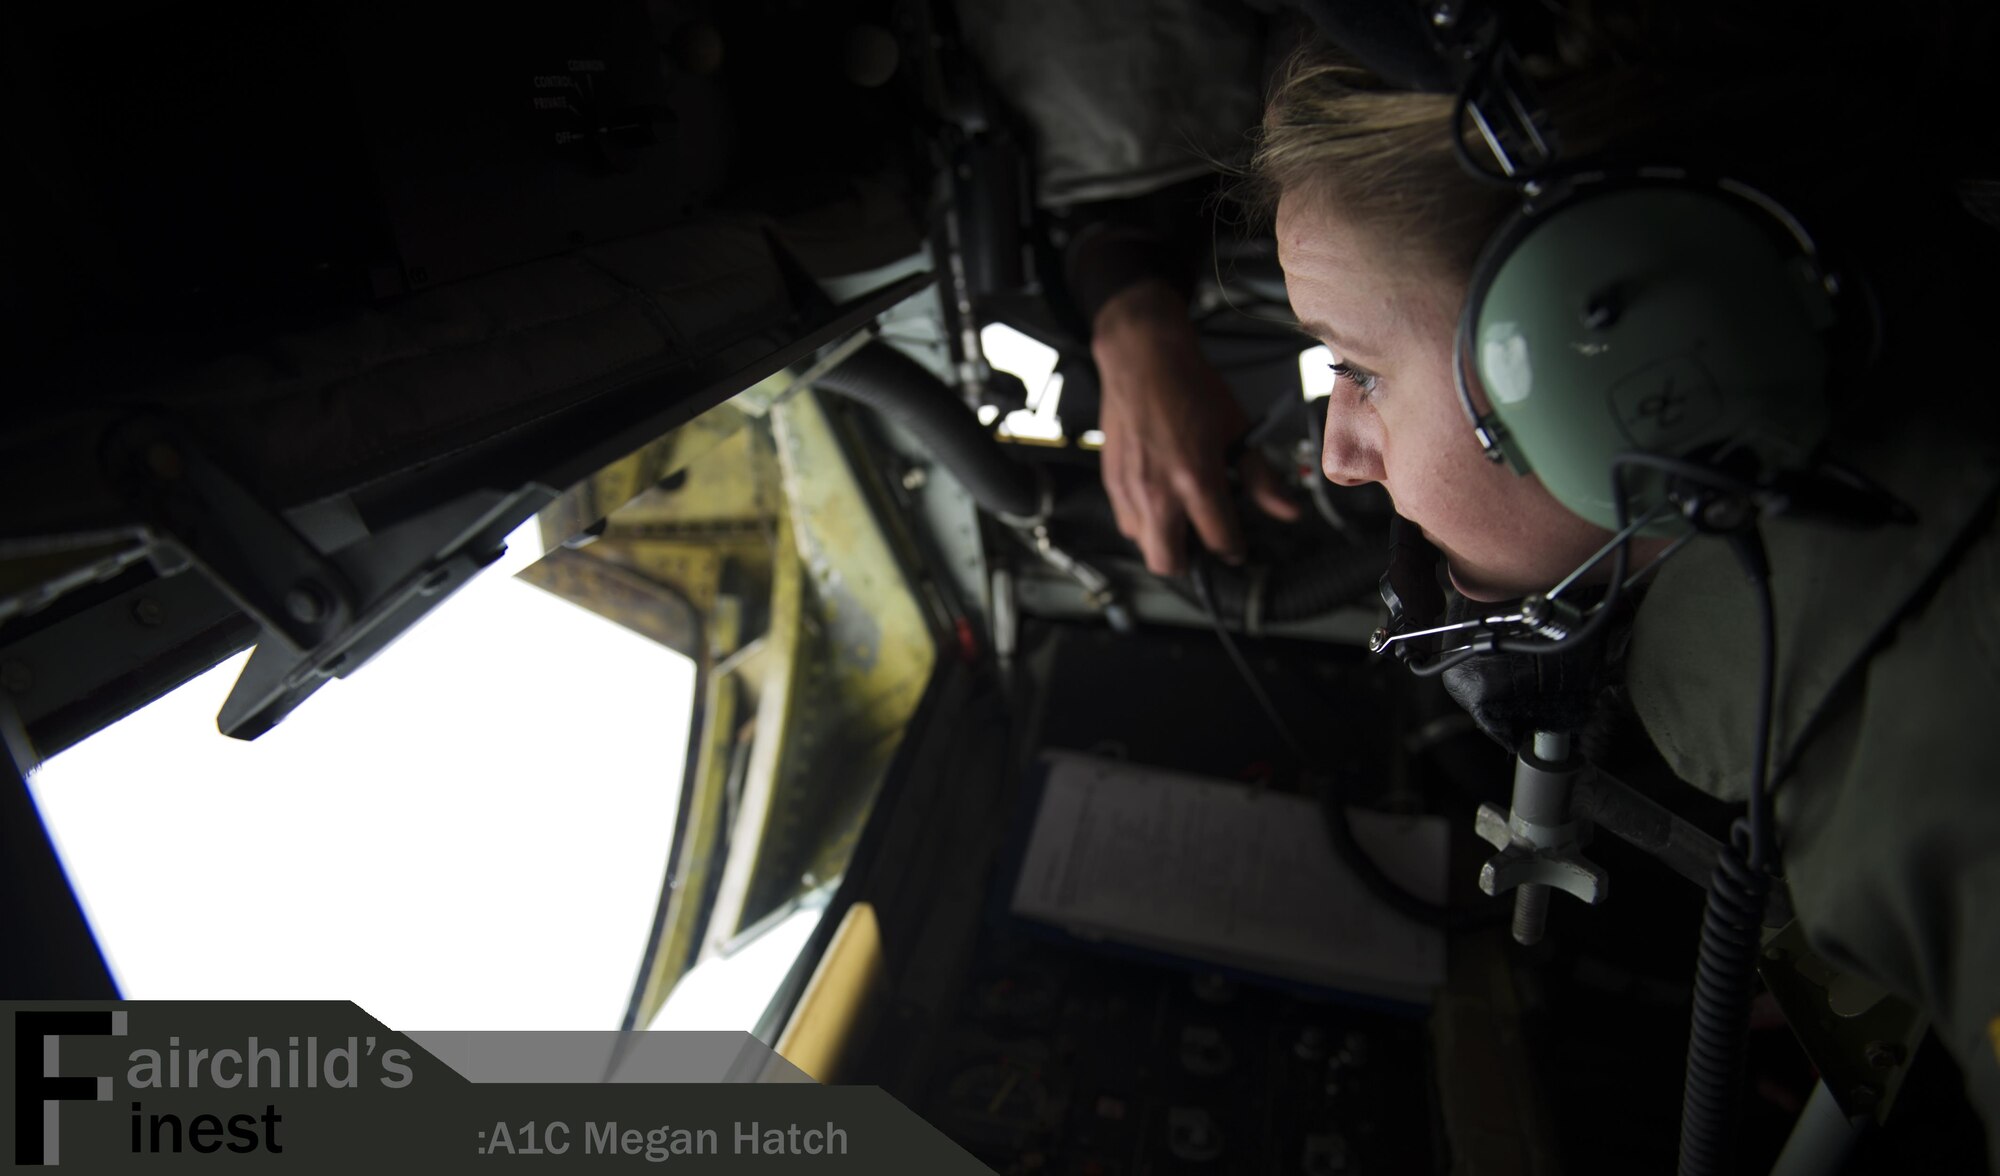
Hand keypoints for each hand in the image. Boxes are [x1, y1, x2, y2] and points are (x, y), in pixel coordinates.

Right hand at [1092, 281, 1299, 574]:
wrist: (1144, 359)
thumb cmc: (1189, 388)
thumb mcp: (1237, 430)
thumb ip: (1261, 477)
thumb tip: (1288, 510)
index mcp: (1195, 479)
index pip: (1219, 540)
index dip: (1233, 548)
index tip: (1235, 546)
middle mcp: (1158, 491)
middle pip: (1169, 563)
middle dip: (1190, 562)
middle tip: (1203, 543)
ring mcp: (1130, 488)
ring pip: (1143, 545)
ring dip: (1164, 540)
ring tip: (1180, 518)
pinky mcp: (1111, 480)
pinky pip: (1125, 521)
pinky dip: (1143, 521)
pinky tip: (1158, 499)